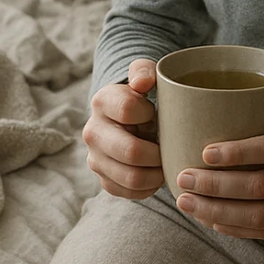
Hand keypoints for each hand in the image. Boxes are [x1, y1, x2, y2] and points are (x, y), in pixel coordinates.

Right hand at [82, 57, 164, 199]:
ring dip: (156, 174)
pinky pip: (129, 193)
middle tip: (171, 148)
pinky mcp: (103, 179)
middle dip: (158, 153)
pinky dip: (149, 188)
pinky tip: (157, 175)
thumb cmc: (143, 95)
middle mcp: (92, 131)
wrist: (128, 117)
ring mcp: (95, 159)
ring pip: (131, 178)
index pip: (128, 109)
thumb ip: (144, 70)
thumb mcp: (145, 75)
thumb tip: (142, 82)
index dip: (150, 114)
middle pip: (130, 152)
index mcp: (102, 101)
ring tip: (167, 163)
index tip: (157, 113)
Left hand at [173, 94, 263, 239]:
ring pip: (262, 216)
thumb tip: (215, 96)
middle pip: (262, 187)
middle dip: (216, 186)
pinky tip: (211, 219)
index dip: (238, 152)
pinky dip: (236, 229)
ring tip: (188, 203)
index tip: (204, 152)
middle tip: (183, 179)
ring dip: (219, 212)